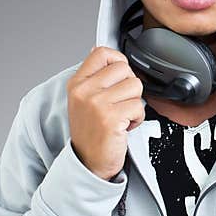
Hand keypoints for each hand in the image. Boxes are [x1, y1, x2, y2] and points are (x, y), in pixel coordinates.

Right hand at [67, 46, 144, 180]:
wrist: (88, 163)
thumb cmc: (90, 132)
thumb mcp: (82, 99)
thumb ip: (93, 76)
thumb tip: (102, 52)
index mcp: (77, 83)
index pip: (101, 52)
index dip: (118, 61)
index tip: (119, 77)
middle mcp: (84, 91)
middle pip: (123, 68)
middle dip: (129, 86)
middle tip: (120, 103)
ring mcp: (97, 104)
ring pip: (135, 86)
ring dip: (134, 104)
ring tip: (121, 116)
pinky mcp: (111, 118)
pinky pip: (138, 106)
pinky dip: (137, 118)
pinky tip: (124, 126)